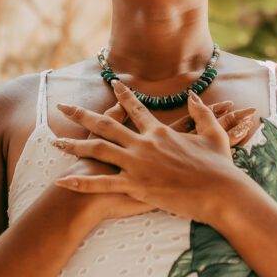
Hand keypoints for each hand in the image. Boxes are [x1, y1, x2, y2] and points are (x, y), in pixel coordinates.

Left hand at [51, 81, 253, 220]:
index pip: (136, 109)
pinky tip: (63, 179)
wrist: (221, 192)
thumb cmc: (220, 166)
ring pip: (98, 150)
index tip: (113, 84)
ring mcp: (138, 165)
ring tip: (55, 142)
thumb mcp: (215, 134)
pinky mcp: (136, 186)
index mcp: (160, 132)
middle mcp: (144, 144)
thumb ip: (201, 112)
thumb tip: (193, 95)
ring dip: (74, 145)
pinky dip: (81, 181)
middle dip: (82, 115)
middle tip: (63, 107)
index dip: (123, 95)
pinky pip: (102, 183)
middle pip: (106, 125)